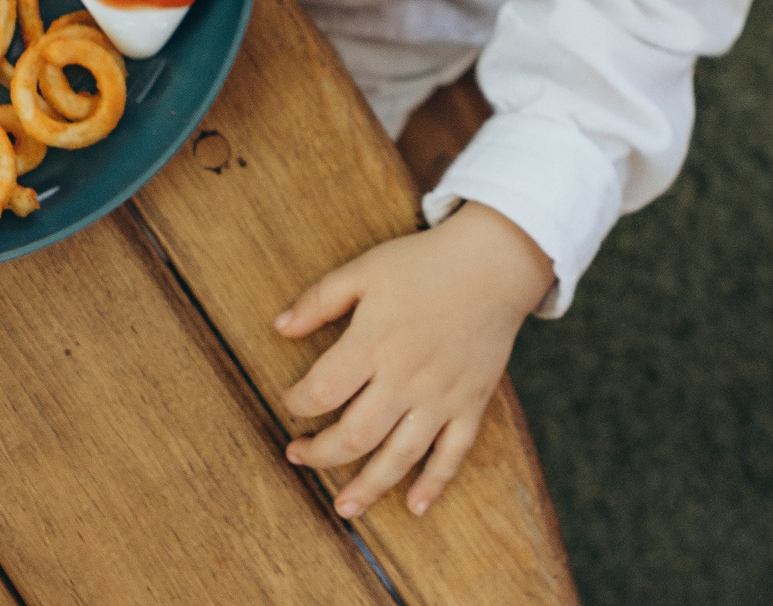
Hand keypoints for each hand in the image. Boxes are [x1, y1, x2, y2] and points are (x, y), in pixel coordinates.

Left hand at [274, 202, 553, 518]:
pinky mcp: (470, 405)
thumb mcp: (364, 270)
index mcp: (373, 342)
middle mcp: (405, 377)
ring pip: (399, 456)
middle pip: (355, 435)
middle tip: (298, 456)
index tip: (288, 403)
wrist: (493, 264)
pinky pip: (453, 455)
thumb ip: (319, 300)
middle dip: (320, 455)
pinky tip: (414, 506)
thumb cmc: (423, 264)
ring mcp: (441, 397)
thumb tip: (279, 328)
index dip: (296, 403)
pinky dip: (434, 484)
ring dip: (368, 487)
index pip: (322, 390)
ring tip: (343, 507)